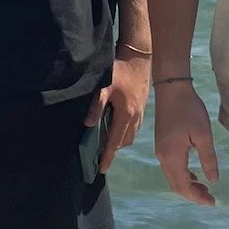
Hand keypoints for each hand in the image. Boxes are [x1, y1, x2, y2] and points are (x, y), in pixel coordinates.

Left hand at [88, 55, 149, 171]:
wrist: (139, 58)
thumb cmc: (120, 71)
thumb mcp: (104, 86)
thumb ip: (96, 105)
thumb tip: (87, 124)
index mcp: (125, 115)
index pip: (114, 142)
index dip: (107, 156)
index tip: (101, 169)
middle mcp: (135, 118)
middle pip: (122, 142)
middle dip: (112, 151)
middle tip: (99, 156)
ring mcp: (140, 114)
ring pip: (129, 136)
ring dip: (118, 142)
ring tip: (106, 145)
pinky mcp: (141, 108)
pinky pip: (133, 128)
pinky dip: (124, 133)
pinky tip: (117, 129)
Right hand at [154, 81, 218, 205]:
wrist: (171, 90)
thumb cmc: (189, 110)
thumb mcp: (204, 135)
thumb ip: (208, 159)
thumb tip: (213, 180)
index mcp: (172, 156)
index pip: (183, 185)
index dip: (196, 196)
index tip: (213, 202)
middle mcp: (163, 157)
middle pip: (175, 185)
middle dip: (192, 194)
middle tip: (210, 198)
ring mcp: (160, 151)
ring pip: (172, 177)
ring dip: (187, 185)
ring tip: (205, 188)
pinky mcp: (162, 146)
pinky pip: (170, 168)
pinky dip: (182, 176)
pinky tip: (194, 174)